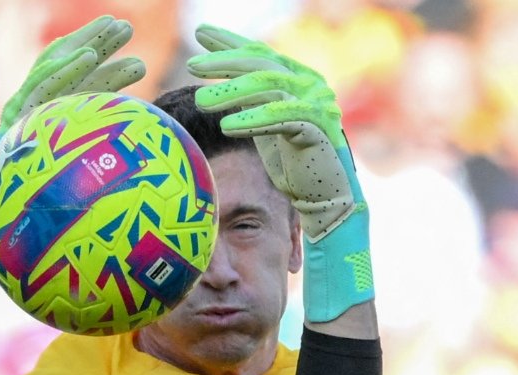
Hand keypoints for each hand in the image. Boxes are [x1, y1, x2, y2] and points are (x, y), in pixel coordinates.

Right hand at [0, 15, 145, 276]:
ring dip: (89, 45)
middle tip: (125, 27)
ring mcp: (21, 114)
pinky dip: (66, 70)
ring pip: (55, 68)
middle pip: (63, 68)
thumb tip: (141, 188)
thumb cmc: (34, 228)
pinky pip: (41, 89)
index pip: (69, 84)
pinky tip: (90, 58)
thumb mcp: (72, 198)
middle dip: (94, 42)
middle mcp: (30, 114)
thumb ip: (94, 180)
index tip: (127, 50)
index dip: (95, 62)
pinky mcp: (14, 121)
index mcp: (42, 126)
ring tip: (121, 30)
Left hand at [188, 25, 357, 239]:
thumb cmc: (293, 161)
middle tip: (192, 65)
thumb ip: (248, 100)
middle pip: (262, 62)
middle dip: (225, 62)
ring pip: (269, 84)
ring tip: (200, 102)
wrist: (325, 197)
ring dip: (232, 91)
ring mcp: (316, 104)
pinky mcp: (317, 129)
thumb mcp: (264, 124)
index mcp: (297, 78)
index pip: (260, 53)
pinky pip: (281, 117)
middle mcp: (309, 84)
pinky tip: (227, 126)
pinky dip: (252, 120)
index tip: (201, 33)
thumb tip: (213, 84)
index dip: (230, 42)